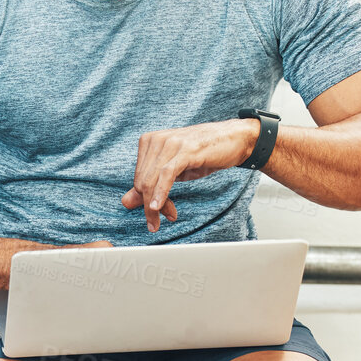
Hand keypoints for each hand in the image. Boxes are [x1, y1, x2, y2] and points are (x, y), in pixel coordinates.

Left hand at [121, 118, 255, 231]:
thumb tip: (125, 202)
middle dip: (149, 206)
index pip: (138, 177)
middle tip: (158, 222)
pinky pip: (166, 175)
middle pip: (142, 181)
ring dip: (153, 206)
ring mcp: (170, 143)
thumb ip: (149, 185)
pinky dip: (159, 193)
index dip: (144, 200)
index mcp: (149, 141)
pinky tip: (156, 207)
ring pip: (151, 180)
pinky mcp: (184, 150)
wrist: (234, 139)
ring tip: (158, 222)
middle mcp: (156, 140)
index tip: (156, 213)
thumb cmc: (205, 154)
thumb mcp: (174, 172)